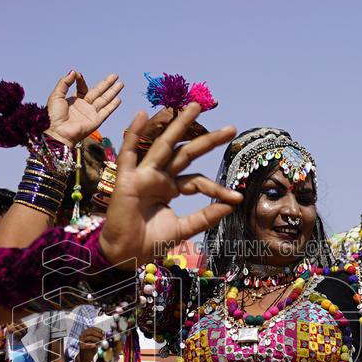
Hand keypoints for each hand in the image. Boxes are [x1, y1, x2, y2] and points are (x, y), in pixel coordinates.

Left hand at [44, 71, 123, 147]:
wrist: (57, 132)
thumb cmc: (53, 115)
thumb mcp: (56, 95)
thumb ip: (65, 82)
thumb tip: (74, 71)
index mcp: (74, 101)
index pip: (82, 88)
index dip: (81, 81)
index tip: (79, 76)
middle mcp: (84, 106)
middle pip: (98, 92)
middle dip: (107, 84)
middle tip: (115, 76)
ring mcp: (91, 113)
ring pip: (104, 100)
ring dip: (113, 92)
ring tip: (121, 83)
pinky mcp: (96, 121)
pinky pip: (106, 111)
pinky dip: (113, 105)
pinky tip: (119, 99)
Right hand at [75, 326, 104, 361]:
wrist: (86, 356)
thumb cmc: (92, 348)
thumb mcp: (96, 341)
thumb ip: (99, 337)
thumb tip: (104, 335)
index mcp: (86, 332)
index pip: (92, 328)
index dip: (98, 330)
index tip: (104, 333)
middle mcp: (82, 335)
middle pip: (91, 332)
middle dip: (98, 334)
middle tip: (103, 338)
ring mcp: (81, 340)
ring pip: (90, 337)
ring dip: (96, 339)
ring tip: (100, 343)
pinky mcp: (81, 346)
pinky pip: (87, 344)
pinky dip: (92, 345)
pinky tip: (95, 346)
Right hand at [100, 104, 240, 268]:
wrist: (125, 255)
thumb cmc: (149, 243)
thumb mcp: (183, 228)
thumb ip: (205, 217)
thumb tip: (231, 206)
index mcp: (170, 188)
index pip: (198, 180)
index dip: (217, 187)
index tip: (237, 196)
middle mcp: (158, 177)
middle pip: (185, 153)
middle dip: (207, 139)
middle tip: (231, 128)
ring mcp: (142, 175)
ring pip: (163, 145)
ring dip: (178, 125)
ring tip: (195, 106)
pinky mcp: (126, 178)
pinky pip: (129, 152)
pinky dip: (134, 133)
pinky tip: (142, 114)